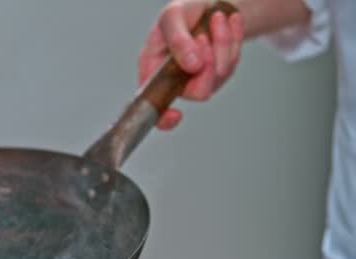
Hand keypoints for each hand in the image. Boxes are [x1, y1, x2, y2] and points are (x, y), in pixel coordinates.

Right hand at [138, 0, 243, 129]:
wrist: (207, 4)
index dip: (163, 118)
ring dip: (222, 43)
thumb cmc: (182, 12)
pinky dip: (234, 40)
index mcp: (153, 71)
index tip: (176, 114)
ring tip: (216, 19)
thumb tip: (192, 66)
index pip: (154, 105)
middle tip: (203, 36)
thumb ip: (177, 41)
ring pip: (220, 75)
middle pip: (199, 92)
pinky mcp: (219, 73)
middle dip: (208, 62)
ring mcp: (198, 80)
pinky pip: (233, 64)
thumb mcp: (171, 17)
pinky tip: (229, 23)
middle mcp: (175, 81)